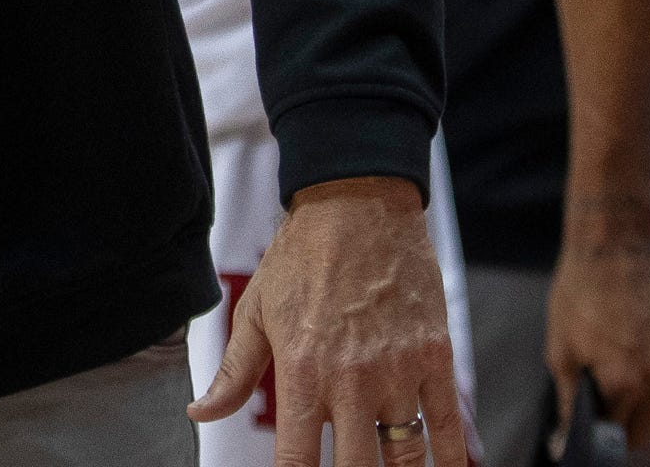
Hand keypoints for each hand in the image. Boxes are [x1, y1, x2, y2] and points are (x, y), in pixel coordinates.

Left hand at [191, 177, 471, 465]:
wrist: (358, 207)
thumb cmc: (299, 259)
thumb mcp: (254, 312)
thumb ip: (231, 373)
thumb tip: (199, 414)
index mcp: (301, 373)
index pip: (297, 460)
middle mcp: (351, 380)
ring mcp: (398, 371)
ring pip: (405, 454)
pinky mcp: (436, 357)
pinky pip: (448, 425)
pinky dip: (449, 458)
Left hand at [543, 202, 649, 448]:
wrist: (617, 245)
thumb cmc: (580, 292)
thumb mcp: (561, 347)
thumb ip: (569, 396)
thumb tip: (565, 434)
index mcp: (626, 382)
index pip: (615, 431)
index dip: (596, 428)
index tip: (582, 422)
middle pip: (644, 425)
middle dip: (619, 421)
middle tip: (594, 399)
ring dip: (632, 390)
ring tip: (606, 353)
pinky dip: (646, 365)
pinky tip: (625, 336)